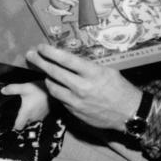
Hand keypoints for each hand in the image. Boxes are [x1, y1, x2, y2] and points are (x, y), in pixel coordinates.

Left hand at [0, 81, 49, 129]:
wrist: (54, 91)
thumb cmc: (39, 90)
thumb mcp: (24, 87)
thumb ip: (12, 89)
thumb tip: (2, 90)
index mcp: (26, 113)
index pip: (18, 127)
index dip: (14, 125)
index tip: (12, 121)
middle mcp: (33, 118)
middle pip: (24, 124)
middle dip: (21, 120)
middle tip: (18, 112)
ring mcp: (40, 117)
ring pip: (31, 121)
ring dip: (28, 117)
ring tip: (26, 108)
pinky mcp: (45, 114)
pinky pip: (38, 118)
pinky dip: (35, 114)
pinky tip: (34, 106)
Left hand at [25, 43, 140, 131]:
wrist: (129, 113)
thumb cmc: (120, 89)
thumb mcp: (107, 71)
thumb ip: (87, 67)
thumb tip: (69, 61)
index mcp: (92, 73)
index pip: (66, 59)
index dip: (50, 52)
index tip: (41, 47)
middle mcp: (82, 87)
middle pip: (54, 72)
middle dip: (39, 62)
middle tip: (30, 55)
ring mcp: (77, 102)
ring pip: (53, 88)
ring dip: (48, 78)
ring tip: (46, 72)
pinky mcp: (75, 112)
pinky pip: (61, 100)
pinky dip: (58, 92)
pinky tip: (58, 87)